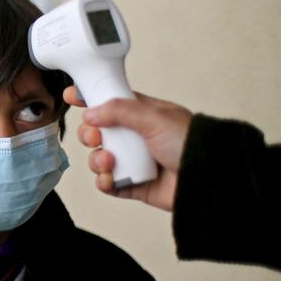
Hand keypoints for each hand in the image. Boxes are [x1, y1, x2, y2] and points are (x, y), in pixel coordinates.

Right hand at [63, 86, 192, 210]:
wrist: (208, 179)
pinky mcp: (132, 184)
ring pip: (98, 157)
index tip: (72, 96)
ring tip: (110, 161)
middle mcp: (134, 136)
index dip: (89, 98)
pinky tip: (110, 178)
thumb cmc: (190, 143)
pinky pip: (107, 183)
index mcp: (141, 114)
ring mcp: (132, 160)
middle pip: (97, 131)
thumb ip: (120, 110)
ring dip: (97, 159)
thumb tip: (91, 113)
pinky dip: (104, 181)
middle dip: (90, 133)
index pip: (109, 102)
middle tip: (96, 136)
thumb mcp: (155, 117)